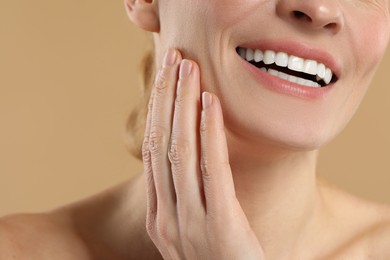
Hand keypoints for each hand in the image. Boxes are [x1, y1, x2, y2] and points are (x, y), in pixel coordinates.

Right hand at [142, 48, 264, 259]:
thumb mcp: (194, 232)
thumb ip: (187, 200)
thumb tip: (191, 159)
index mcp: (160, 217)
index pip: (152, 153)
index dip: (156, 113)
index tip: (164, 81)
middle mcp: (168, 217)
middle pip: (162, 144)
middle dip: (166, 98)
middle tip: (173, 60)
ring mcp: (190, 222)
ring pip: (181, 151)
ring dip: (183, 105)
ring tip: (188, 69)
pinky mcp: (220, 225)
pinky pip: (212, 170)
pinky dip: (209, 133)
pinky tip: (210, 103)